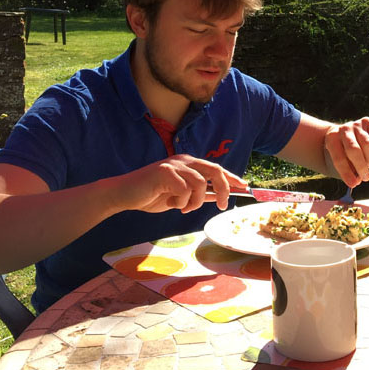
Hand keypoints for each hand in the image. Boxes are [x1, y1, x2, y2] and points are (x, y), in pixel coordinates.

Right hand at [119, 154, 246, 213]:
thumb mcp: (180, 197)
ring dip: (195, 201)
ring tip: (183, 208)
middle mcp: (183, 160)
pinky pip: (184, 189)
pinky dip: (181, 201)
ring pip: (200, 183)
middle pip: (214, 170)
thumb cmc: (151, 196)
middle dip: (224, 188)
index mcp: (188, 164)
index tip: (244, 187)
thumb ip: (199, 195)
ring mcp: (174, 165)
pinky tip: (171, 203)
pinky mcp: (164, 172)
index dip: (232, 177)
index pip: (216, 168)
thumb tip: (219, 197)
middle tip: (222, 206)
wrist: (124, 195)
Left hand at [323, 117, 368, 187]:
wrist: (343, 135)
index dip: (346, 173)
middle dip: (361, 167)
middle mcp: (343, 129)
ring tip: (368, 165)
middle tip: (365, 178)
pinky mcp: (367, 122)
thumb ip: (348, 172)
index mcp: (331, 139)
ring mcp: (355, 124)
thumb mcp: (339, 162)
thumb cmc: (341, 153)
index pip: (339, 159)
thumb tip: (357, 181)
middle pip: (354, 150)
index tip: (353, 184)